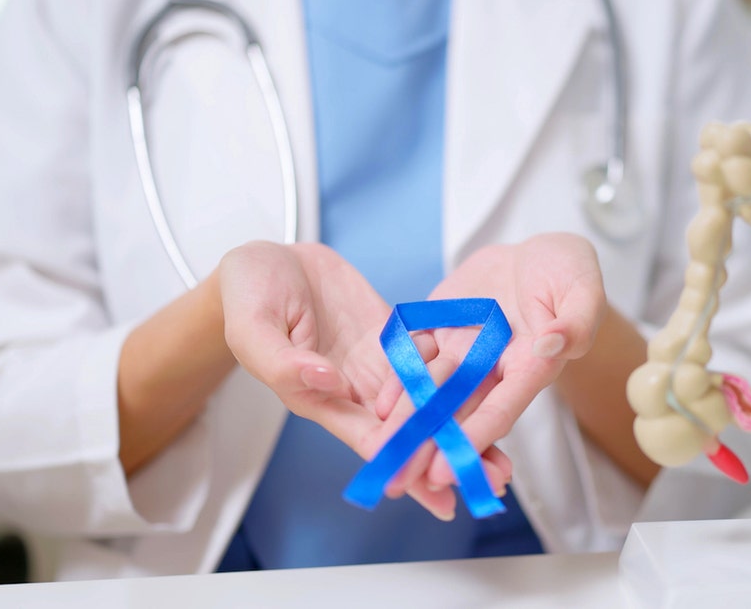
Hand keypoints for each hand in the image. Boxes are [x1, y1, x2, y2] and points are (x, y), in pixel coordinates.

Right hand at [217, 241, 509, 519]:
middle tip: (493, 478)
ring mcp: (375, 362)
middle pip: (410, 430)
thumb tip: (330, 382)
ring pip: (426, 401)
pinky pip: (428, 356)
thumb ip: (285, 362)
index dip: (405, 464)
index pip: (371, 439)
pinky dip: (457, 375)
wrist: (265, 260)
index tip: (437, 490)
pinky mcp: (389, 335)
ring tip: (503, 452)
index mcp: (320, 397)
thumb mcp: (253, 329)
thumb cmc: (247, 297)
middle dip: (447, 455)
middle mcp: (355, 388)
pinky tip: (492, 387)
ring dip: (462, 424)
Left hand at [385, 233, 606, 490]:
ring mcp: (464, 350)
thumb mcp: (583, 289)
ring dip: (408, 422)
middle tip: (403, 481)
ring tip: (383, 452)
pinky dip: (398, 380)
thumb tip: (554, 343)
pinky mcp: (440, 328)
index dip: (476, 437)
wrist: (537, 254)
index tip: (449, 469)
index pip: (502, 407)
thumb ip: (576, 320)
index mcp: (532, 365)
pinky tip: (380, 406)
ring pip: (432, 390)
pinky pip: (415, 356)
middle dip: (432, 446)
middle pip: (461, 412)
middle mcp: (494, 367)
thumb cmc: (569, 273)